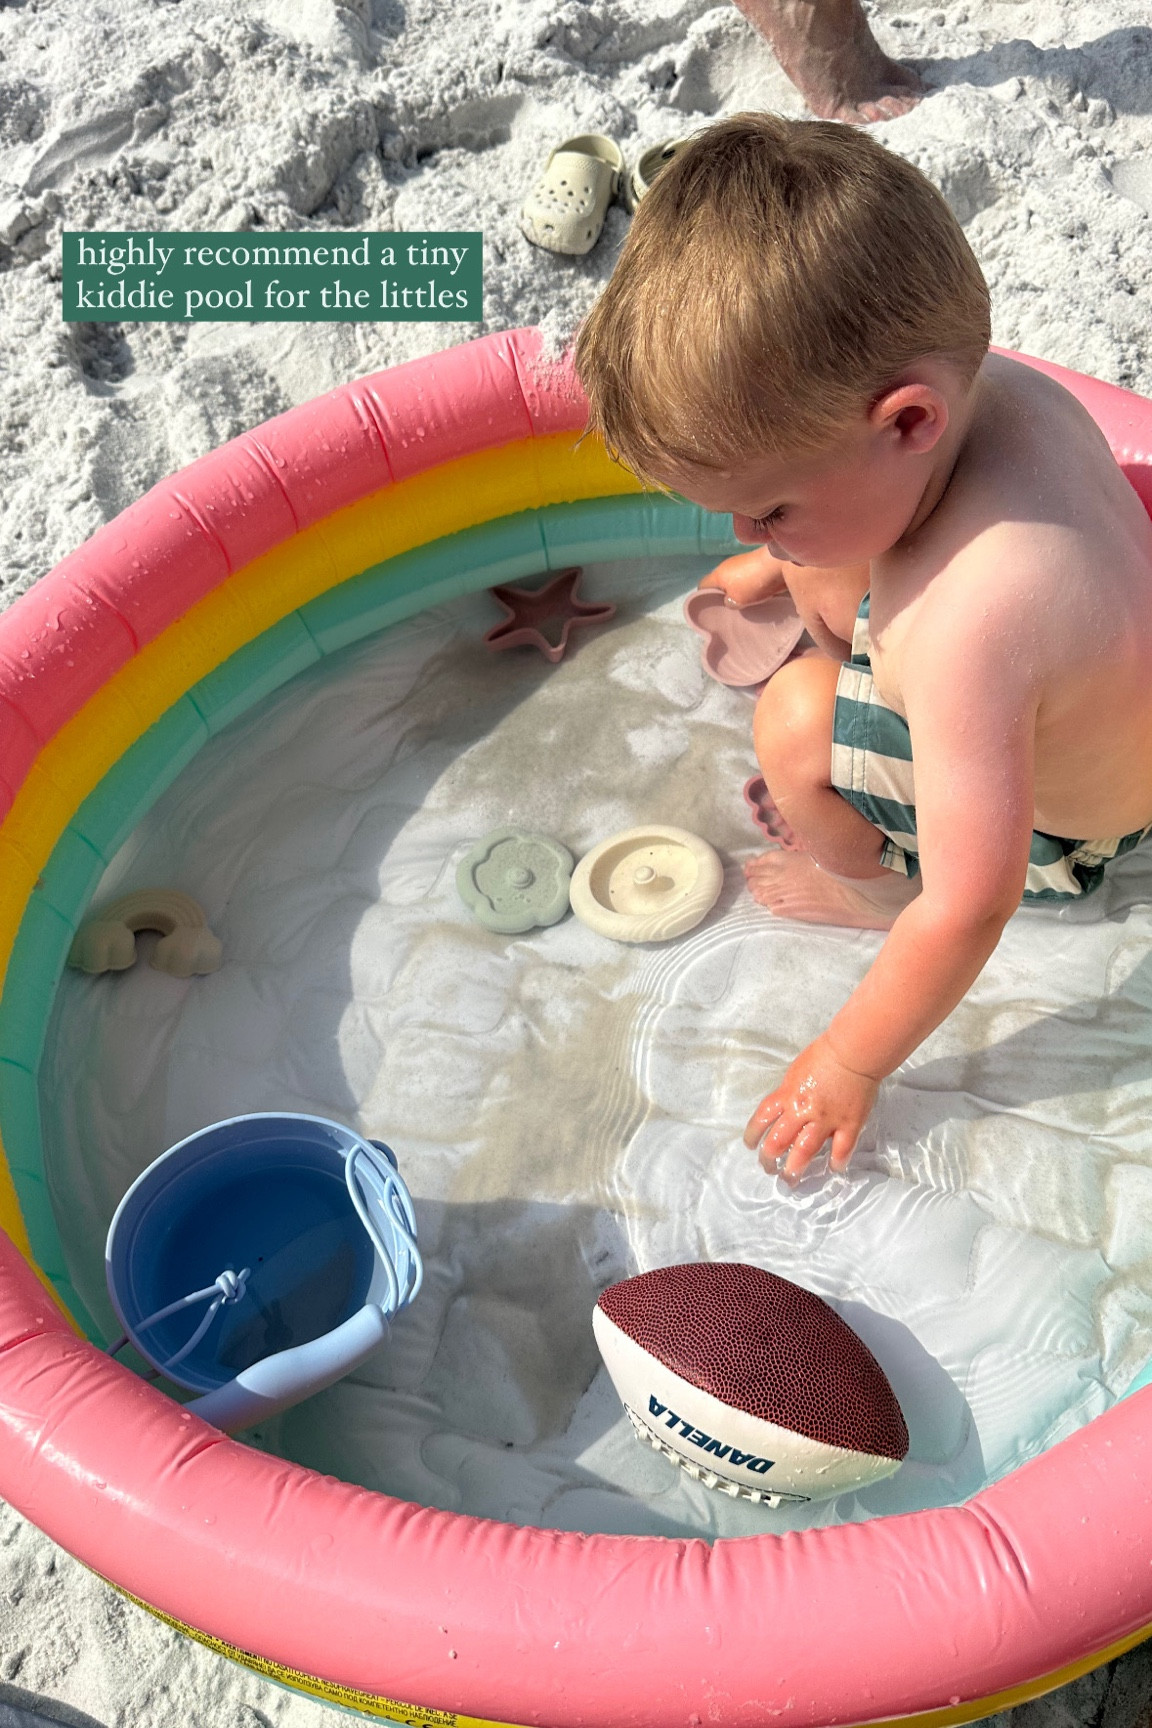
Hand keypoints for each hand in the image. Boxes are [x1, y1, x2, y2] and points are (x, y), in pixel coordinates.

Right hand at [698, 548, 790, 608]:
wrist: (779, 563)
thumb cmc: (753, 583)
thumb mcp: (737, 600)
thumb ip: (728, 603)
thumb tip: (729, 601)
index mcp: (717, 574)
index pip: (702, 586)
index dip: (703, 598)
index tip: (712, 609)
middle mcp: (726, 566)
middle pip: (719, 584)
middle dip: (723, 596)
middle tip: (729, 610)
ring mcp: (740, 563)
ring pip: (732, 581)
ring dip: (736, 591)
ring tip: (744, 604)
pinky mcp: (754, 564)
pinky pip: (745, 578)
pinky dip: (747, 586)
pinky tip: (755, 595)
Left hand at [743, 1035, 878, 1180]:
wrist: (853, 1053)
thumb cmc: (824, 1055)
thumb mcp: (796, 1071)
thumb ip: (789, 1092)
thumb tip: (784, 1107)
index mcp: (787, 1095)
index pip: (761, 1118)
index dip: (752, 1134)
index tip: (750, 1145)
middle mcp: (801, 1110)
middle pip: (777, 1141)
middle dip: (769, 1159)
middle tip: (769, 1168)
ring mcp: (825, 1120)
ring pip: (804, 1151)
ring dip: (795, 1167)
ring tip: (791, 1178)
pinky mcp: (849, 1124)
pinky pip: (841, 1149)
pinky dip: (837, 1162)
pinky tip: (834, 1168)